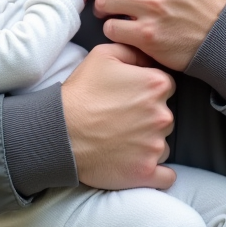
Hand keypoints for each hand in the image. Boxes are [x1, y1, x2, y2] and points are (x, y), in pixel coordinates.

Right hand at [60, 43, 176, 190]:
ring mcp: (156, 146)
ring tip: (120, 140)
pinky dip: (156, 172)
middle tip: (121, 119)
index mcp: (156, 85)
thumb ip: (132, 50)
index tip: (130, 98)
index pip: (166, 86)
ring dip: (148, 143)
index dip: (147, 91)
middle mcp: (162, 115)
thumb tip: (148, 56)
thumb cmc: (80, 93)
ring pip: (163, 144)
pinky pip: (166, 176)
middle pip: (165, 115)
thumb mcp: (102, 55)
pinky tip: (139, 164)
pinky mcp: (147, 172)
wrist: (59, 132)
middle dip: (148, 117)